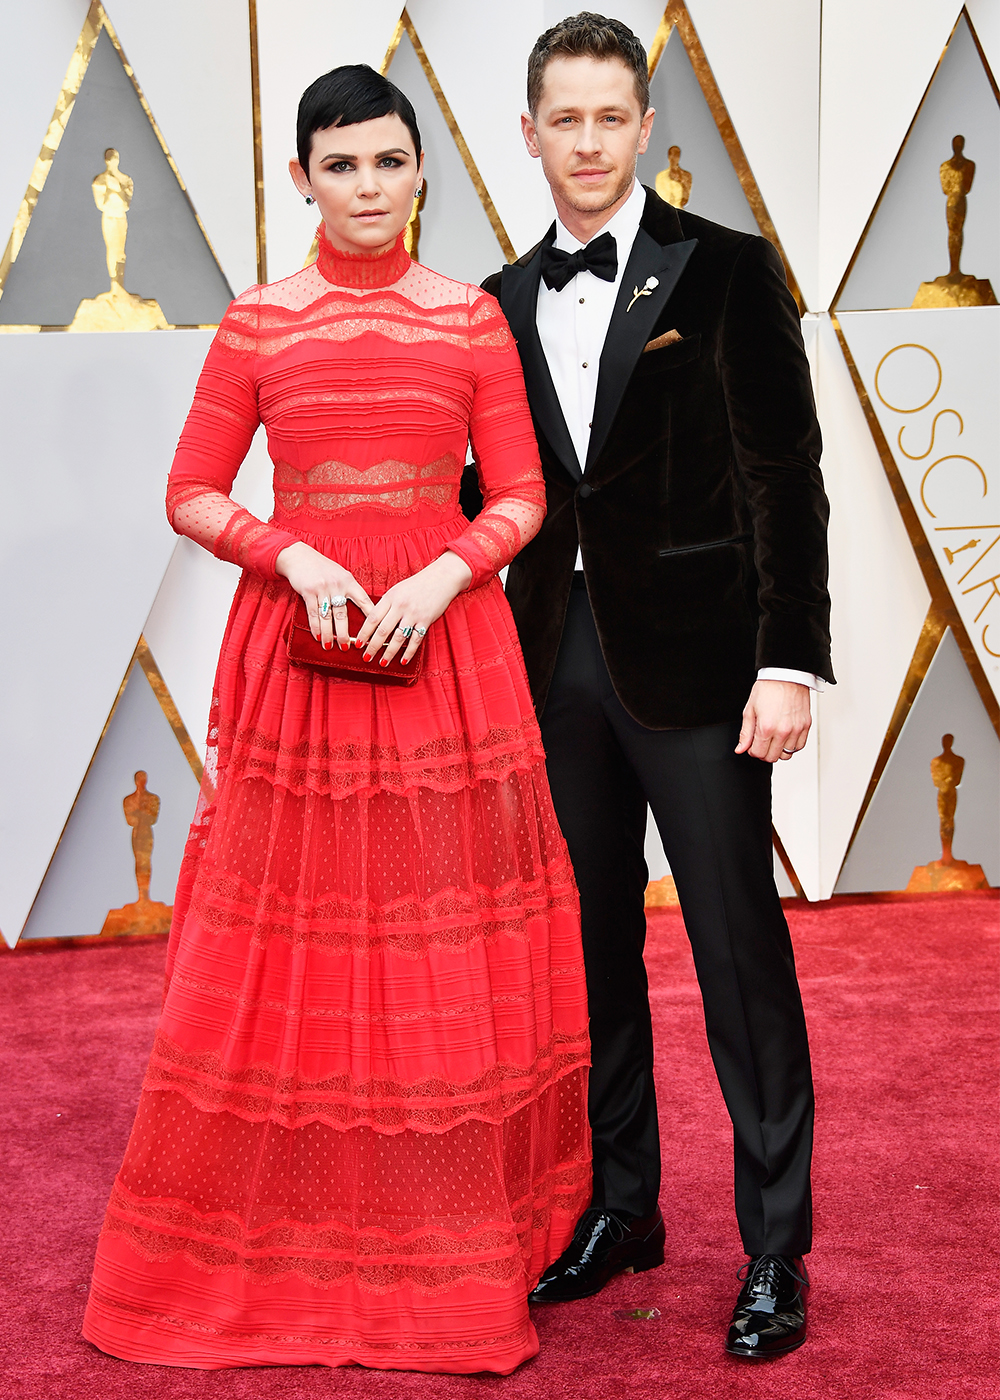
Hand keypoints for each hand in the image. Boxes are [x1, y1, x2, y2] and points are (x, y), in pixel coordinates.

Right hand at [275, 541, 372, 650]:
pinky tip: (317, 636)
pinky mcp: (308, 592)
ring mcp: (322, 589)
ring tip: (329, 646)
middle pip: (343, 614)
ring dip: (328, 634)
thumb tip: (363, 609)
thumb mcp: (340, 574)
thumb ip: (349, 589)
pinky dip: (315, 627)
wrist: (299, 557)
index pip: (363, 600)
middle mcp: (337, 585)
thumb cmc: (323, 569)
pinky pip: (313, 613)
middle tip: (346, 647)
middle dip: (344, 634)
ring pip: (327, 617)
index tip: (376, 630)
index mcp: (349, 581)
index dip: (370, 616)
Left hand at [354, 551, 472, 666]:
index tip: (358, 643)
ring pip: (397, 638)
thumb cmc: (418, 584)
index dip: (364, 632)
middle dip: (372, 647)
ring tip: (382, 663)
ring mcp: (413, 614)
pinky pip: (415, 640)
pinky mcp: (426, 621)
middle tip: (366, 657)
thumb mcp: (398, 590)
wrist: (442, 577)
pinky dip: (409, 652)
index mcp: (390, 597)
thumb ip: (387, 604)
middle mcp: (400, 606)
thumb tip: (375, 621)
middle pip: (382, 630)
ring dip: (388, 653)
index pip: (373, 618)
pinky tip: (403, 661)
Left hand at [735, 680, 811, 762]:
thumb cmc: (768, 689)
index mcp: (766, 727)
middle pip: (772, 757)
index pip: (758, 754)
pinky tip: (785, 736)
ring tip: (774, 738)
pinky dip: (791, 745)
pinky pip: (799, 746)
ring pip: (786, 754)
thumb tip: (741, 749)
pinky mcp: (806, 726)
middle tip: (762, 741)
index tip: (753, 744)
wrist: (786, 675)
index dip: (752, 751)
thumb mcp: (750, 710)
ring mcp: (796, 729)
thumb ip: (745, 733)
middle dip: (764, 752)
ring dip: (778, 749)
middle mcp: (783, 731)